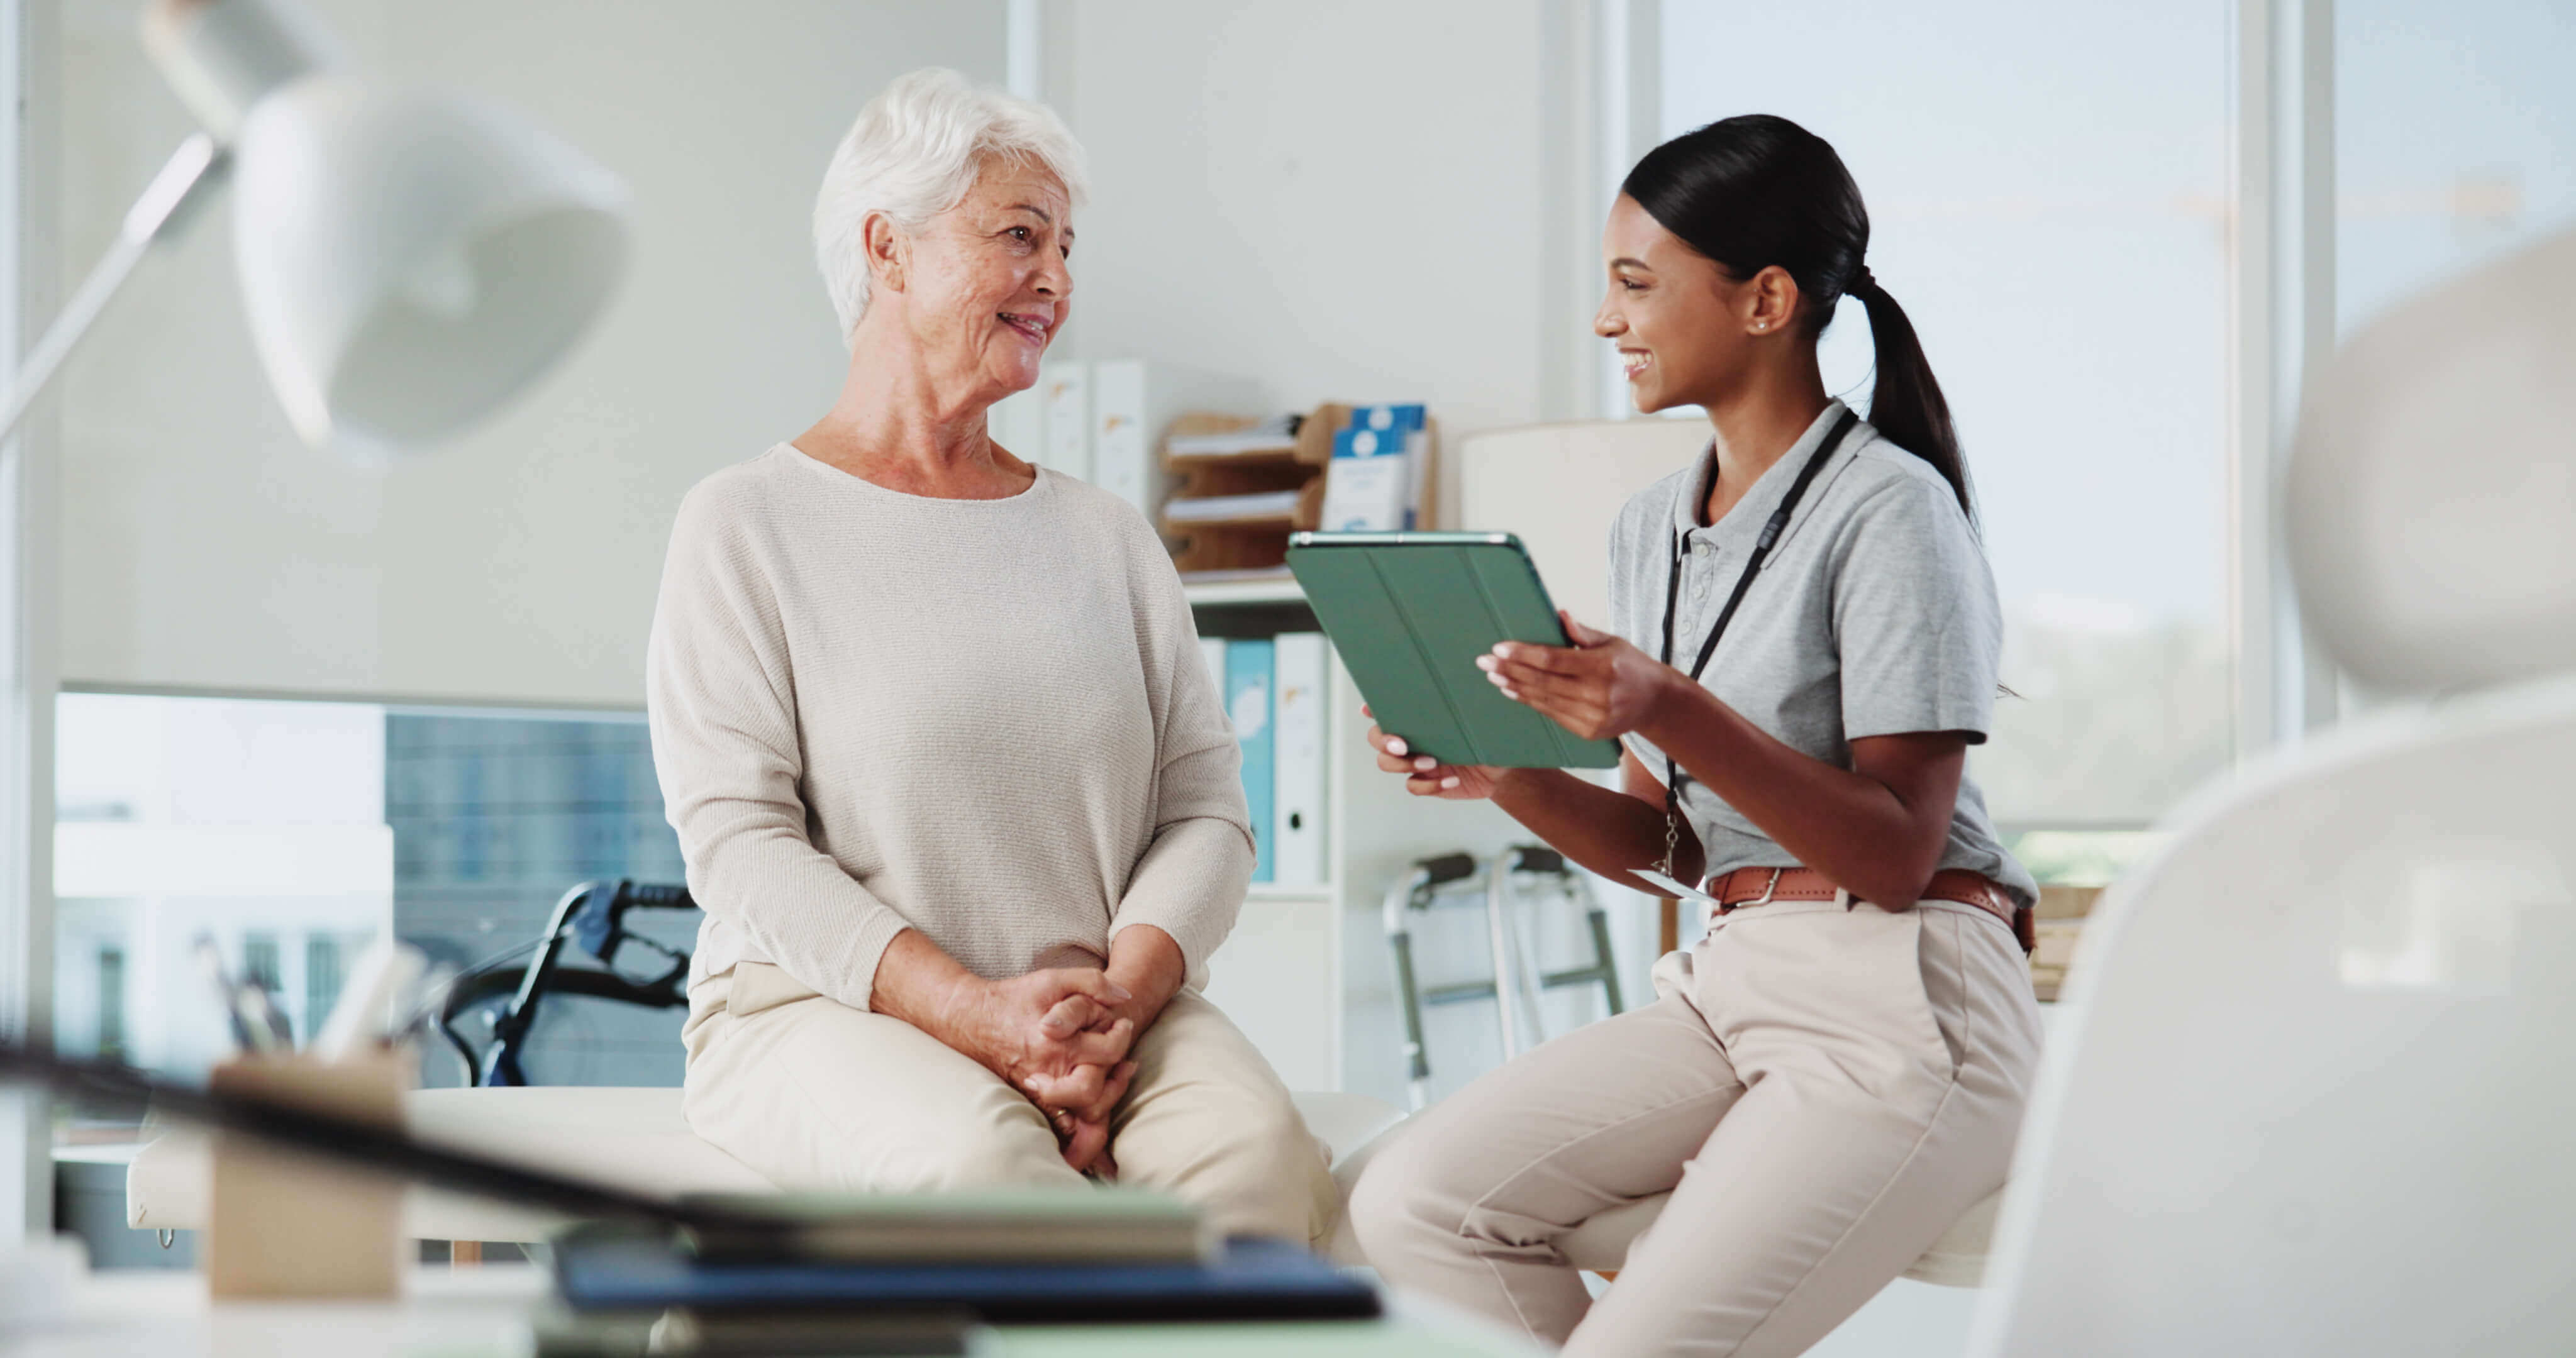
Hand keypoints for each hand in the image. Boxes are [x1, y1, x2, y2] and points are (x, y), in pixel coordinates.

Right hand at [1012, 982, 1143, 1174]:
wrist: (972, 1019)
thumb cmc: (1016, 997)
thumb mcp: (1054, 979)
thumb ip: (1093, 982)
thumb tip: (1125, 996)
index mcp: (1056, 1042)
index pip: (1109, 1051)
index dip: (1123, 1036)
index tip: (1122, 1025)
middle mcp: (1047, 1071)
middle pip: (1096, 1092)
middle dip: (1116, 1078)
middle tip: (1121, 1059)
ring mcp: (1038, 1089)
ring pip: (1083, 1113)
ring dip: (1105, 1097)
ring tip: (1112, 1074)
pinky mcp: (1031, 1098)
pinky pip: (1064, 1122)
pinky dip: (1083, 1115)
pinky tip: (1094, 1093)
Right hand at [1363, 704, 1505, 799]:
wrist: (1502, 767)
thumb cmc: (1488, 735)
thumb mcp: (1480, 717)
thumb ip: (1467, 704)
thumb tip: (1466, 681)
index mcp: (1418, 718)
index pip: (1387, 709)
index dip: (1372, 709)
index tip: (1368, 709)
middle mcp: (1410, 738)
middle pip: (1376, 738)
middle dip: (1383, 741)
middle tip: (1402, 745)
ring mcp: (1415, 761)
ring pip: (1387, 763)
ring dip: (1404, 764)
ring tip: (1431, 763)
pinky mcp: (1426, 782)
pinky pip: (1413, 786)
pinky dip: (1430, 785)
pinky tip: (1452, 779)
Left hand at [1479, 612, 1676, 741]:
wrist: (1655, 702)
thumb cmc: (1630, 665)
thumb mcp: (1612, 642)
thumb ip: (1583, 633)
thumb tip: (1558, 614)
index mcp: (1603, 667)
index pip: (1553, 660)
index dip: (1523, 655)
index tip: (1499, 648)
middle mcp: (1598, 694)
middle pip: (1543, 682)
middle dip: (1510, 670)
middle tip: (1485, 661)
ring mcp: (1593, 717)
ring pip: (1544, 700)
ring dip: (1515, 687)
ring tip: (1494, 675)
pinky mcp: (1589, 732)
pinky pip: (1552, 715)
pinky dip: (1531, 702)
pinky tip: (1514, 691)